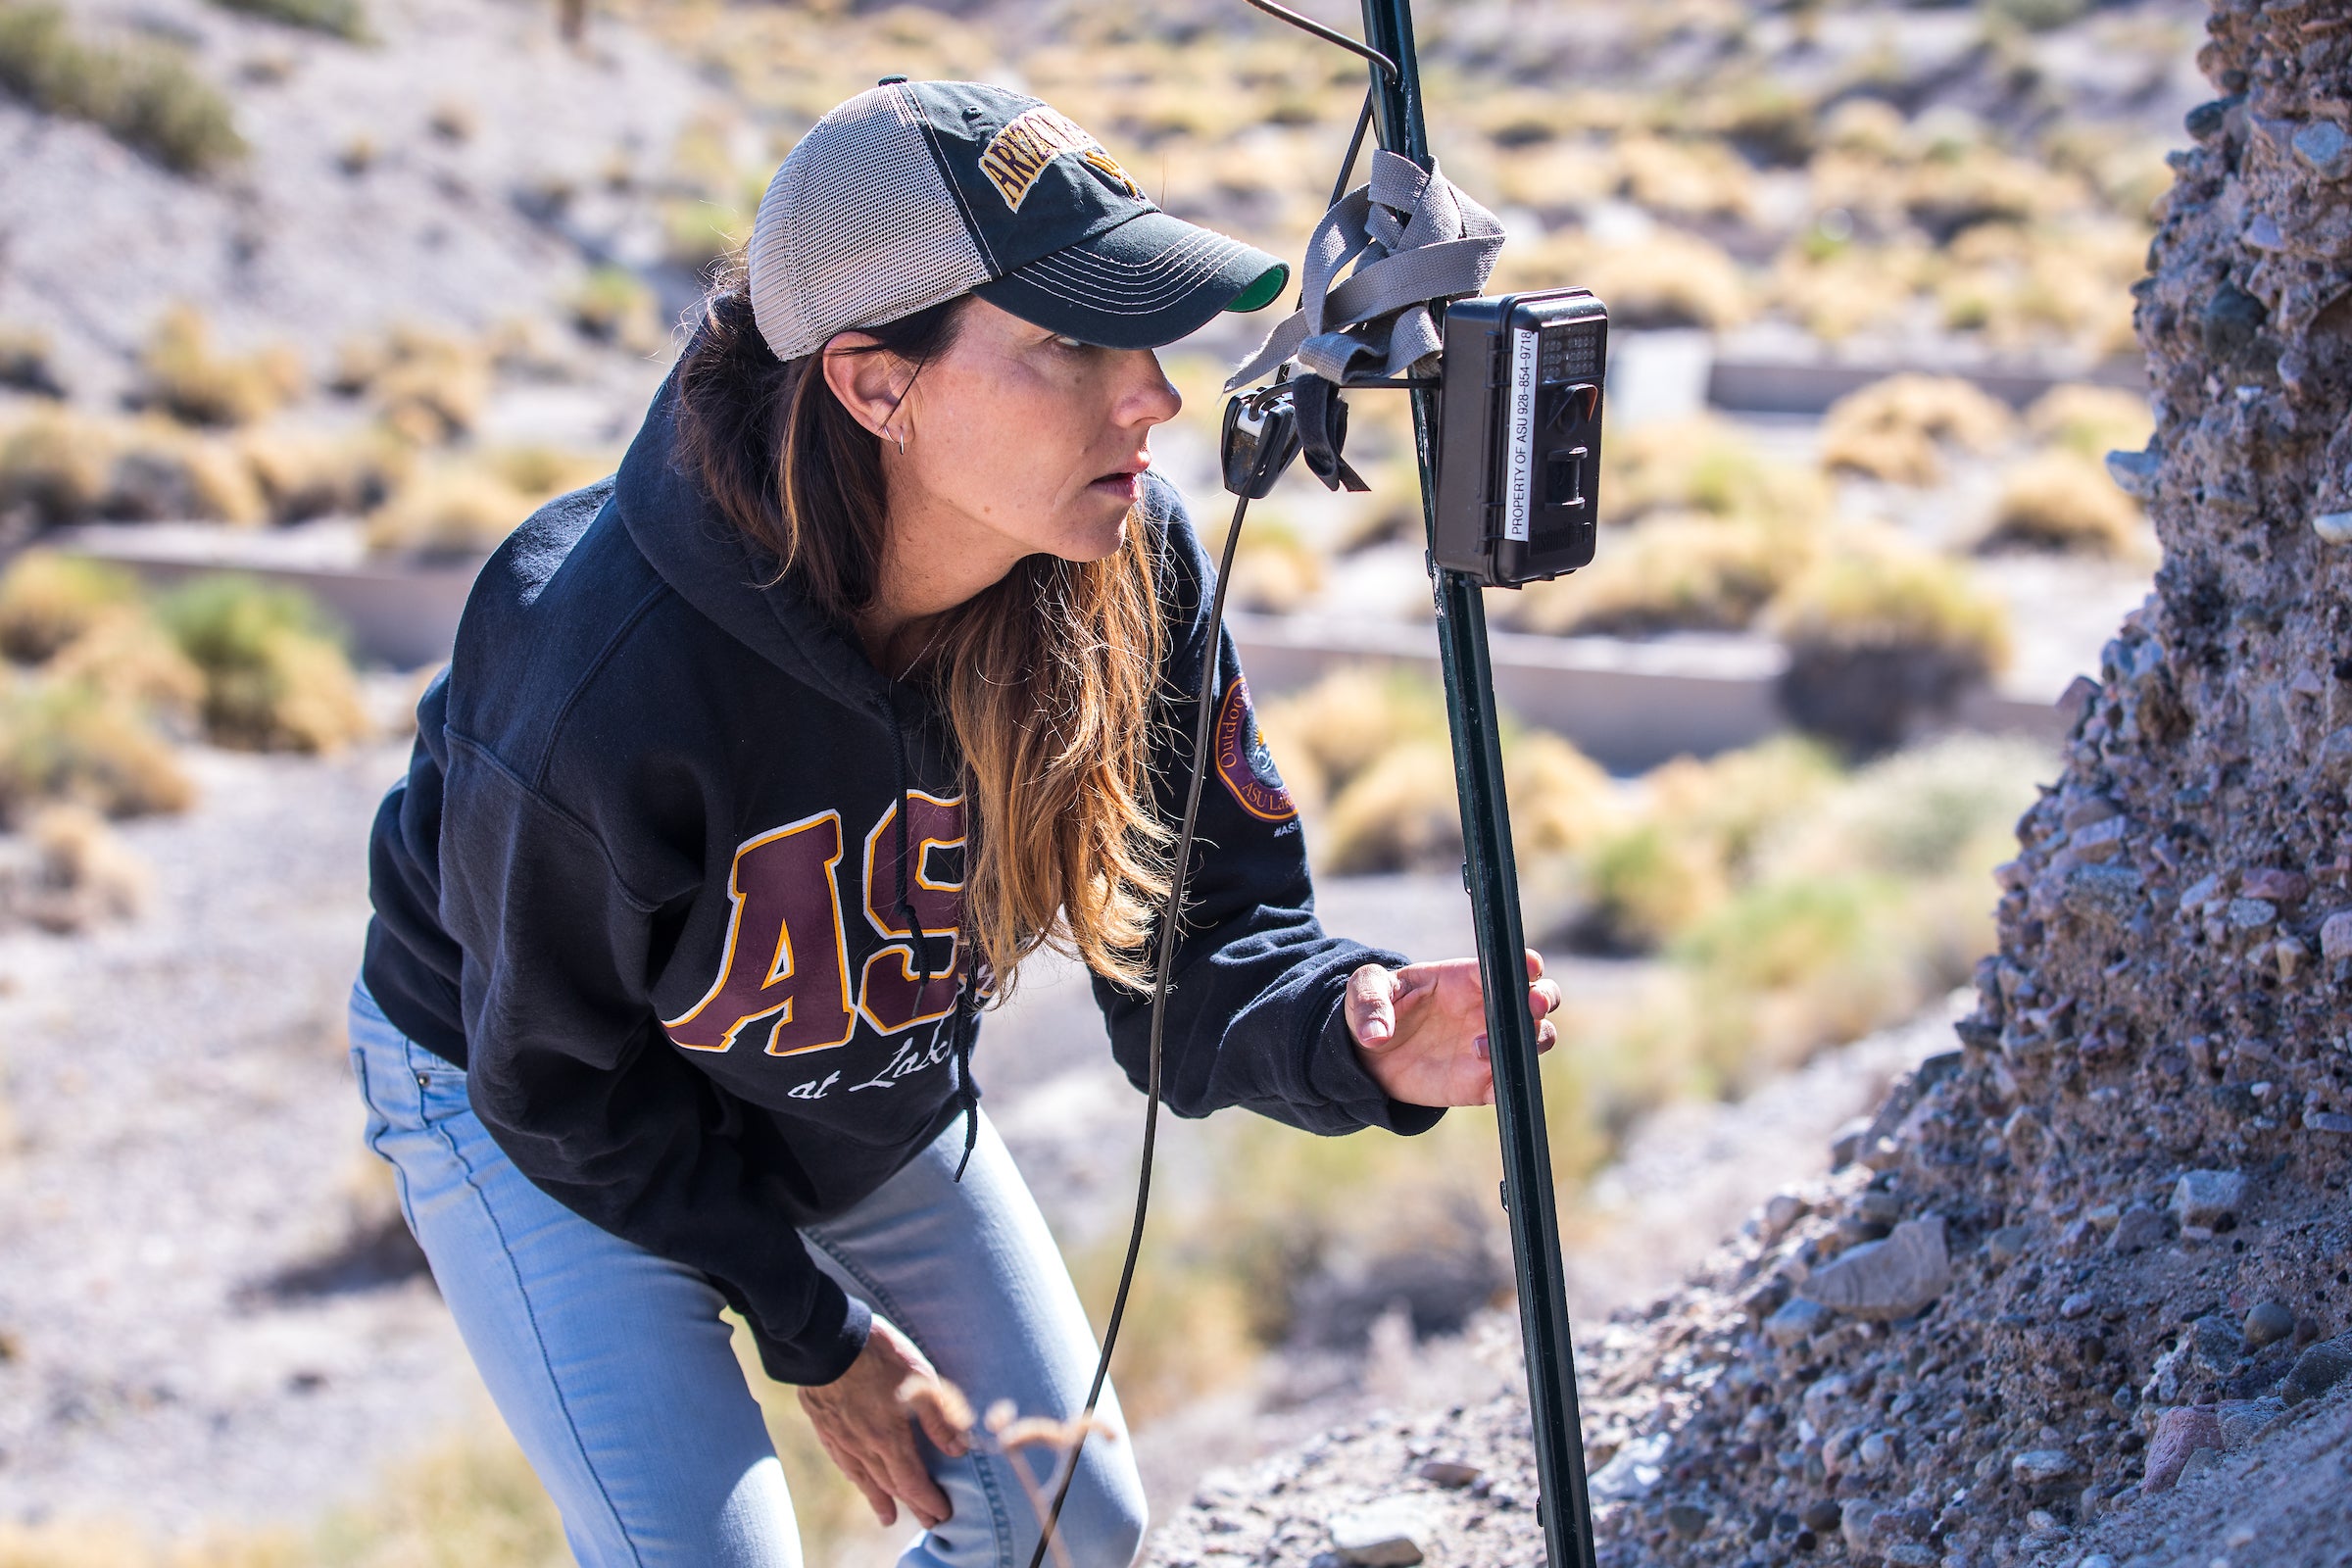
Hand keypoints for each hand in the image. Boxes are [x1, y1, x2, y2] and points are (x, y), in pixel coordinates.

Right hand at [797, 1315, 970, 1529]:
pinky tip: (859, 1480)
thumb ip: (938, 1416)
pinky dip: (856, 1478)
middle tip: (927, 1521)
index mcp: (889, 1437)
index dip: (928, 1501)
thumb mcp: (920, 1377)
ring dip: (880, 1500)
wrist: (826, 1339)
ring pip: (864, 1479)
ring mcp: (842, 1439)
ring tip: (889, 1517)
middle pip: (891, 1486)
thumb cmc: (879, 1353)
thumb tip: (958, 1448)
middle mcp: (864, 1446)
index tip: (943, 1513)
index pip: (912, 1483)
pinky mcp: (825, 1427)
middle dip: (912, 1505)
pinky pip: (843, 1463)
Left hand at [1343, 949, 1560, 1107]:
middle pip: (1540, 997)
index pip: (1506, 966)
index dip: (1524, 963)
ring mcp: (1490, 1045)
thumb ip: (1369, 1001)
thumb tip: (1376, 1034)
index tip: (1528, 965)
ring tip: (1479, 1048)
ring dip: (1528, 1039)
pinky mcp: (1483, 1082)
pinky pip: (1512, 1080)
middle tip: (1533, 1004)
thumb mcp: (1363, 991)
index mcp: (1465, 978)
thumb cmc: (1372, 1011)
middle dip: (1545, 997)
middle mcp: (1487, 1009)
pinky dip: (1512, 1079)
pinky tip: (1488, 1078)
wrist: (1368, 1060)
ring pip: (1536, 1037)